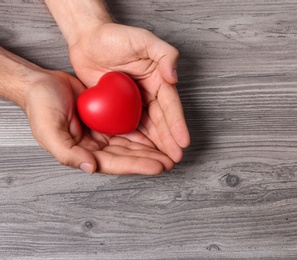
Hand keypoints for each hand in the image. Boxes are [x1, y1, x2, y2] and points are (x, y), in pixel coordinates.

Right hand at [25, 70, 173, 174]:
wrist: (40, 83)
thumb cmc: (40, 107)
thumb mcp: (49, 130)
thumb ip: (68, 153)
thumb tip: (91, 168)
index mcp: (84, 153)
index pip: (115, 163)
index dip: (137, 165)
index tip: (158, 166)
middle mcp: (96, 146)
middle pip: (128, 156)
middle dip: (150, 159)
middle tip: (172, 161)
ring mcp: (102, 133)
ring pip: (132, 143)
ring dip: (151, 148)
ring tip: (170, 151)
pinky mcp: (107, 119)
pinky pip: (128, 127)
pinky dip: (143, 132)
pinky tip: (158, 133)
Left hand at [68, 23, 189, 162]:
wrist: (88, 41)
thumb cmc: (115, 36)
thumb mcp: (143, 39)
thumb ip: (164, 54)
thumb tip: (174, 77)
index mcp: (159, 80)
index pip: (170, 105)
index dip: (177, 124)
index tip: (183, 142)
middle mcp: (150, 94)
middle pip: (162, 122)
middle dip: (169, 141)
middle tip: (175, 160)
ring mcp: (134, 104)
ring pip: (148, 129)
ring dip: (156, 147)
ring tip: (162, 163)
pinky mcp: (119, 110)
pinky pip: (129, 128)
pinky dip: (137, 142)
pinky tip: (141, 155)